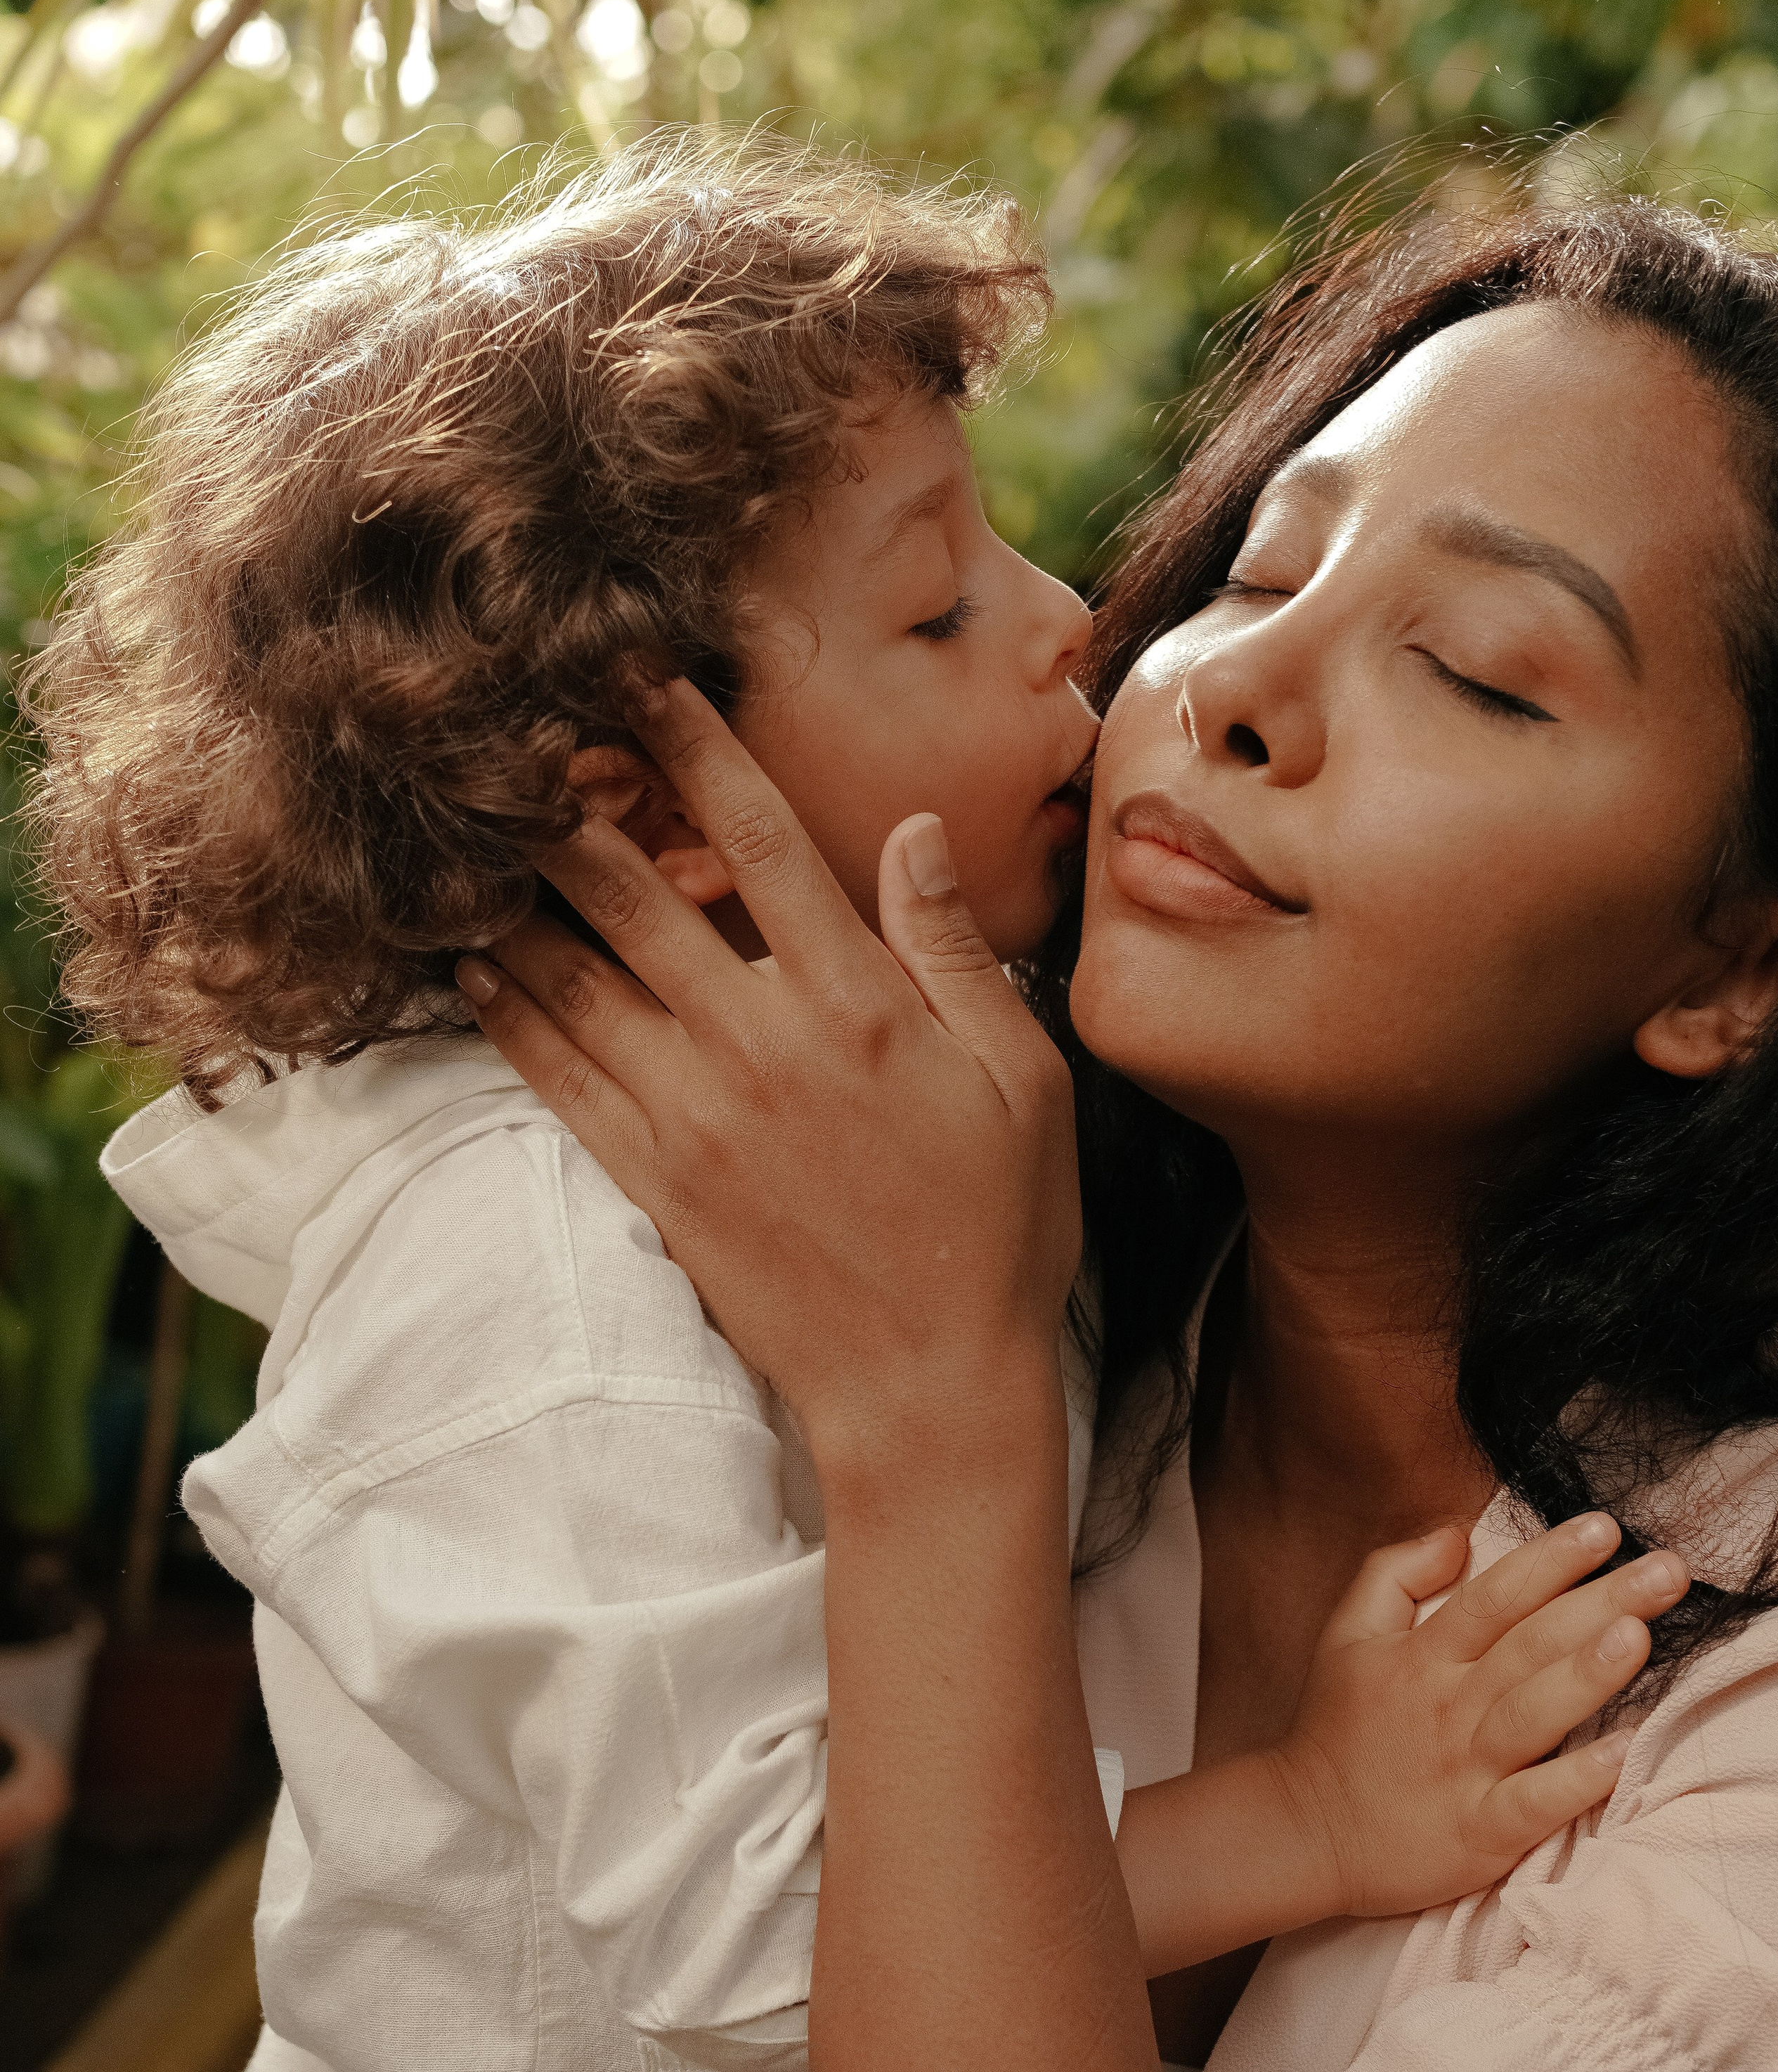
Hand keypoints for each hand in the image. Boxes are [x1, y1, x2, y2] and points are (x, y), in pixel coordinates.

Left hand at [455, 679, 1081, 1475]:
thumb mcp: (1021, 1080)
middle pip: (639, 896)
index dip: (696, 751)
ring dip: (517, 896)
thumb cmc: (998, 1230)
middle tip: (509, 733)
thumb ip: (954, 949)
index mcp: (858, 1007)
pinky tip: (469, 964)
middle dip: (570, 805)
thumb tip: (913, 831)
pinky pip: (559, 1079)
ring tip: (462, 826)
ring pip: (579, 979)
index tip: (644, 681)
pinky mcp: (655, 1182)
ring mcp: (696, 1117)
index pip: (761, 844)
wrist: (927, 1391)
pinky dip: (508, 1014)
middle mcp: (760, 1046)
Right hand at [1270, 1510, 1689, 1923]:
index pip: (1496, 1595)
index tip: (1606, 1527)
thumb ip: (1396, 1572)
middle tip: (1668, 1570)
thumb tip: (1457, 1533)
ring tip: (1639, 1636)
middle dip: (1602, 1600)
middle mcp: (1450, 1705)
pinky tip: (1619, 1755)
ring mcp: (1465, 1769)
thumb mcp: (1348, 1633)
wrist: (1304, 1830)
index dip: (1550, 1558)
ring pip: (1533, 1713)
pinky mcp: (1478, 1832)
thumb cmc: (1337, 1728)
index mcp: (1424, 1656)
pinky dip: (1574, 1781)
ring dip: (1587, 1675)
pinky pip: (1532, 1803)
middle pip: (1531, 1643)